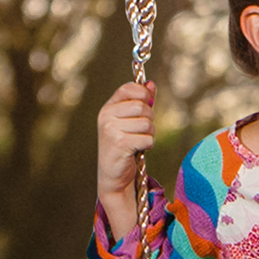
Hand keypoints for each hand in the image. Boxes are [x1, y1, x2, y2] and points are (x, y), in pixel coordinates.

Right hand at [95, 78, 155, 199]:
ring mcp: (111, 130)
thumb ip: (141, 102)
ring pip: (147, 123)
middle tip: (141, 131)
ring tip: (139, 141)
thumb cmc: (125, 145)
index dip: (143, 94)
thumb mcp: (131, 121)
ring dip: (150, 134)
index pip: (128, 88)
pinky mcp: (119, 144)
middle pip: (142, 107)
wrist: (113, 174)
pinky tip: (138, 149)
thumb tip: (151, 84)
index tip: (147, 104)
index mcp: (108, 108)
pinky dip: (148, 145)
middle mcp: (106, 116)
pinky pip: (147, 138)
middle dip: (149, 119)